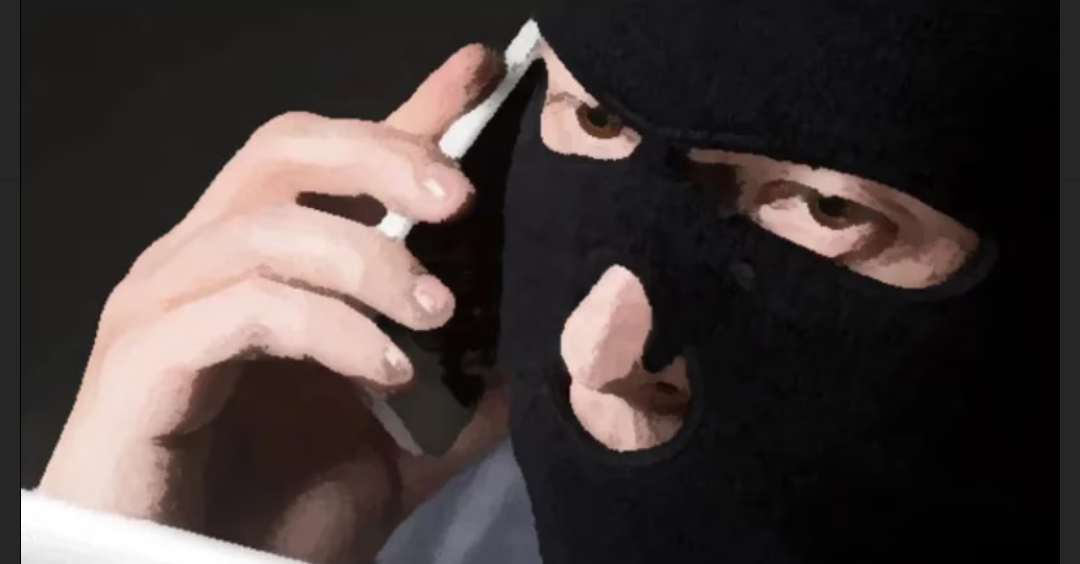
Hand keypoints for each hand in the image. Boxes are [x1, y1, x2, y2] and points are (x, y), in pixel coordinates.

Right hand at [38, 44, 508, 563]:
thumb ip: (458, 386)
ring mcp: (162, 308)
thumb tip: (530, 343)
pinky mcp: (140, 364)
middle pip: (284, 152)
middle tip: (460, 197)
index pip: (333, 159)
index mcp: (263, 266)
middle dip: (382, 157)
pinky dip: (328, 327)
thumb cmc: (281, 516)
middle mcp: (203, 265)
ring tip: (437, 309)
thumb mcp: (401, 441)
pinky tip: (388, 371)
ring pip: (263, 226)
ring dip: (365, 257)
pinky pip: (242, 309)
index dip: (406, 113)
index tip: (478, 77)